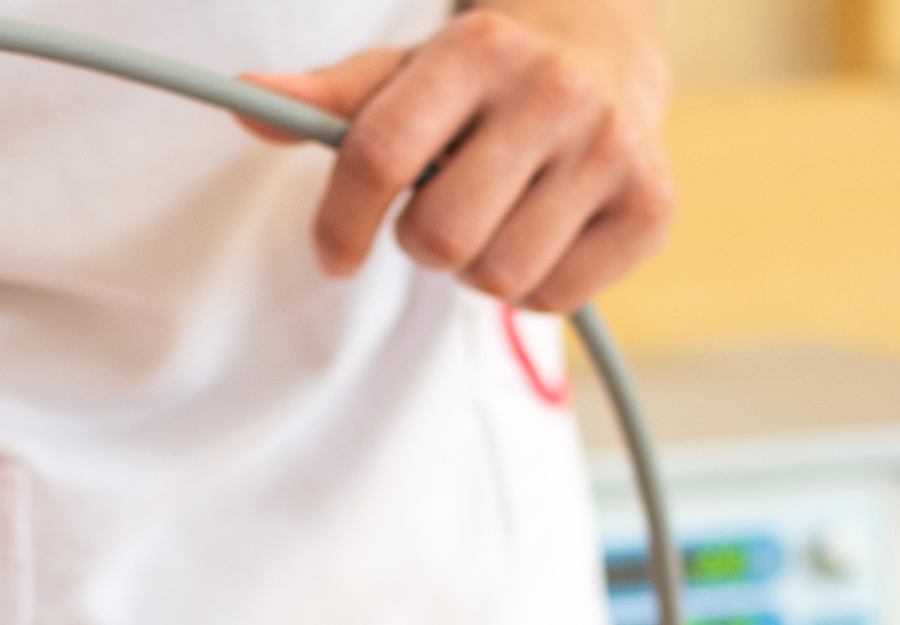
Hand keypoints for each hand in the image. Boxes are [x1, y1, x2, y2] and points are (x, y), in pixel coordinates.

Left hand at [240, 6, 674, 311]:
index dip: (340, 221)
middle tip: (440, 215)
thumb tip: (247, 103)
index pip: (379, 155)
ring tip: (493, 219)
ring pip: (496, 278)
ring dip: (476, 267)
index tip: (331, 255)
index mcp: (478, 49)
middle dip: (421, 243)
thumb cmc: (480, 78)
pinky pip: (553, 299)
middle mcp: (554, 91)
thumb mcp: (404, 72)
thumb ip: (328, 97)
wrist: (608, 49)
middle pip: (438, 236)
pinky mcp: (652, 205)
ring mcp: (612, 148)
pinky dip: (533, 287)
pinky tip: (540, 235)